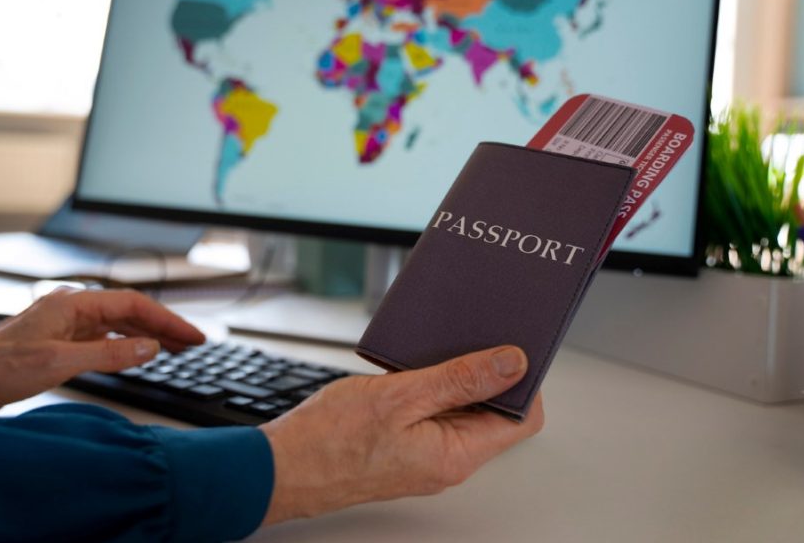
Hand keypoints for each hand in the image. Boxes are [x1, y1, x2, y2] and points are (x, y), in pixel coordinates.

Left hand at [0, 288, 203, 417]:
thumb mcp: (60, 362)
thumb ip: (109, 353)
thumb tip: (149, 347)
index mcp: (72, 303)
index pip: (134, 305)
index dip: (167, 321)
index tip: (193, 336)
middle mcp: (69, 310)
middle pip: (128, 312)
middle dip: (163, 327)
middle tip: (193, 342)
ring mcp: (62, 327)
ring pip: (116, 325)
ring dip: (146, 336)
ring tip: (173, 349)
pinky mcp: (55, 345)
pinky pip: (101, 339)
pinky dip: (124, 346)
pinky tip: (133, 355)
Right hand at [260, 346, 542, 523]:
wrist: (281, 467)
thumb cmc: (329, 441)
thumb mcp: (400, 396)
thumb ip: (459, 379)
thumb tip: (511, 364)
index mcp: (456, 454)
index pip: (521, 419)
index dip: (522, 380)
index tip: (508, 346)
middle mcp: (446, 459)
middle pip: (492, 411)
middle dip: (485, 371)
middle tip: (467, 336)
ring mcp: (425, 454)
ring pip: (460, 408)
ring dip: (453, 375)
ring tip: (431, 349)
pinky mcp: (405, 445)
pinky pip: (432, 411)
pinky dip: (429, 385)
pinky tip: (409, 367)